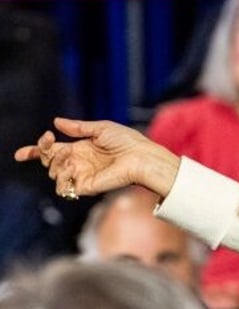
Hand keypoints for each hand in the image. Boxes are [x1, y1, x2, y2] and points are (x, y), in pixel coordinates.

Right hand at [14, 117, 179, 198]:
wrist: (140, 156)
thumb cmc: (126, 141)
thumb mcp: (100, 128)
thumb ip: (77, 127)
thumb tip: (56, 122)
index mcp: (81, 148)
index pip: (53, 151)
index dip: (37, 150)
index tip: (28, 149)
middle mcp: (78, 162)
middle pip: (48, 161)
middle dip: (41, 152)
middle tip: (48, 142)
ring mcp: (81, 175)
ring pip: (53, 173)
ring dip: (56, 162)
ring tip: (70, 154)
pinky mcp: (85, 187)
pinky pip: (63, 187)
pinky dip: (62, 176)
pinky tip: (72, 166)